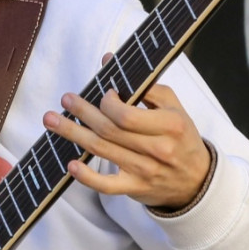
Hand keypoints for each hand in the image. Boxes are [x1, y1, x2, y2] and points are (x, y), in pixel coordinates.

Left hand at [43, 71, 210, 209]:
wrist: (196, 179)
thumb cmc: (180, 136)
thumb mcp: (173, 107)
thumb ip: (144, 85)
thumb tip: (109, 61)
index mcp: (170, 125)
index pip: (128, 115)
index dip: (108, 103)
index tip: (102, 93)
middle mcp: (158, 149)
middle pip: (110, 130)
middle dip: (83, 113)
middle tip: (66, 100)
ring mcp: (145, 171)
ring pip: (102, 151)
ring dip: (73, 134)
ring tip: (52, 121)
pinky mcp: (135, 188)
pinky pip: (107, 186)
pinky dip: (87, 177)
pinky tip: (71, 165)